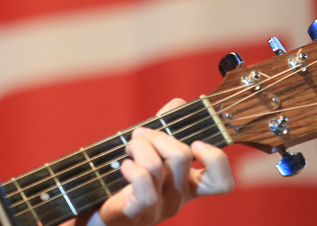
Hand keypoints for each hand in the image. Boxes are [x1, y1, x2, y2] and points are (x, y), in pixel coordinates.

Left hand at [72, 98, 234, 225]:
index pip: (221, 182)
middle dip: (157, 134)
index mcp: (187, 185)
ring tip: (127, 148)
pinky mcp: (136, 213)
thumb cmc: (123, 179)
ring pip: (158, 165)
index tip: (197, 142)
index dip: (216, 159)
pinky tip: (125, 166)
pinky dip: (133, 169)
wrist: (94, 210)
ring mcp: (159, 208)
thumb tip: (178, 103)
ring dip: (138, 146)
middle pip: (181, 156)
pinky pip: (144, 188)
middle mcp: (177, 198)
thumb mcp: (148, 151)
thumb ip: (164, 129)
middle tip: (139, 135)